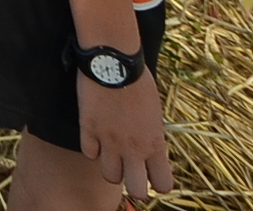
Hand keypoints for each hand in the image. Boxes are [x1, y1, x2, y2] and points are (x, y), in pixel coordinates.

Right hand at [77, 65, 173, 200]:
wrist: (115, 61)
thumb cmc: (139, 81)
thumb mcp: (155, 112)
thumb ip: (152, 136)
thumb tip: (148, 148)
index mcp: (155, 143)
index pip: (163, 184)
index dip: (157, 182)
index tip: (152, 173)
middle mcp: (134, 148)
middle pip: (137, 191)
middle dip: (135, 186)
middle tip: (131, 171)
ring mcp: (110, 141)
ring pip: (110, 176)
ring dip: (112, 167)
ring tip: (112, 153)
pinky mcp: (89, 130)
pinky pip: (89, 154)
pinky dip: (92, 148)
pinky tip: (96, 136)